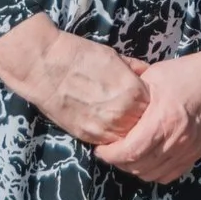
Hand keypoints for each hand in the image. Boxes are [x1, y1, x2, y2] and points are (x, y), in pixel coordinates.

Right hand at [0, 15, 151, 147]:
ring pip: (126, 139)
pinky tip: (107, 126)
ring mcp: (103, 128)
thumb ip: (135, 70)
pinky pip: (107, 143)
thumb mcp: (116, 57)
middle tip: (136, 114)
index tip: (146, 100)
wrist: (46, 65)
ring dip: (127, 132)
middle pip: (143, 126)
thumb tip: (148, 76)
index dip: (151, 104)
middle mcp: (122, 114)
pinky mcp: (86, 136)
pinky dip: (110, 137)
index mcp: (133, 92)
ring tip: (121, 121)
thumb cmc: (81, 56)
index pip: (154, 107)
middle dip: (142, 120)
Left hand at [92, 43, 200, 185]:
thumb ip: (130, 90)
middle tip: (110, 150)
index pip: (129, 151)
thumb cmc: (191, 72)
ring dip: (135, 168)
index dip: (109, 155)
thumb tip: (106, 97)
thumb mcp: (155, 74)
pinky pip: (170, 174)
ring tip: (126, 154)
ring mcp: (189, 149)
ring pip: (153, 174)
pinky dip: (154, 172)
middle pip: (138, 166)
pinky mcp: (197, 152)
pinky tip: (147, 159)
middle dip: (118, 162)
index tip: (100, 148)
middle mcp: (177, 140)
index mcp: (164, 120)